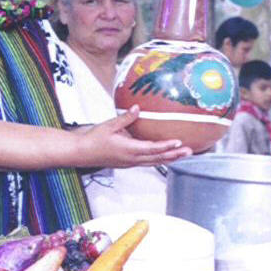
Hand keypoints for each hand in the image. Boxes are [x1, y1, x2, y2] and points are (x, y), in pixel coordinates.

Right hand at [76, 107, 191, 168]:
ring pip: (154, 162)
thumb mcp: (109, 125)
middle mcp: (132, 159)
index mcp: (128, 150)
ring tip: (183, 154)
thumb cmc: (93, 139)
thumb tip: (137, 108)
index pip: (152, 149)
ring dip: (169, 158)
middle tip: (189, 151)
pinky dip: (159, 158)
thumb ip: (125, 118)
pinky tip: (165, 155)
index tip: (178, 142)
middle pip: (158, 159)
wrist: (81, 153)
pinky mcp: (128, 163)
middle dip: (174, 155)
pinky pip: (148, 162)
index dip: (166, 146)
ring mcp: (130, 162)